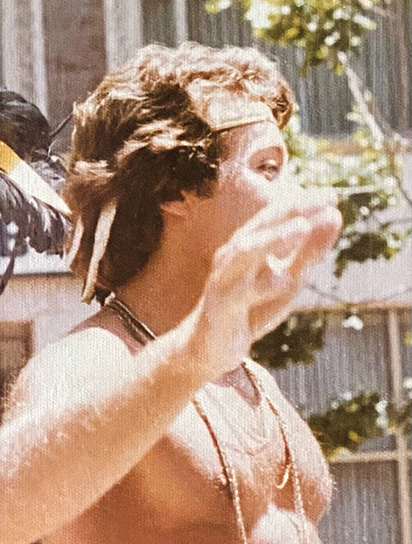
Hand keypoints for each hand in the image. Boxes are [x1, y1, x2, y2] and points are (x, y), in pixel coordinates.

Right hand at [188, 190, 340, 375]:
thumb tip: (335, 216)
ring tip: (301, 228)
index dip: (302, 205)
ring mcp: (224, 280)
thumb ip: (308, 250)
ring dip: (273, 238)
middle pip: (260, 227)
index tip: (331, 196)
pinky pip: (240, 293)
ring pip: (246, 253)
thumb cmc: (249, 309)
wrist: (208, 348)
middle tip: (321, 202)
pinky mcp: (221, 306)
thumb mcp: (286, 278)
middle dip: (291, 212)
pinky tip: (284, 279)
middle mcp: (232, 256)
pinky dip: (262, 285)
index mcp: (248, 245)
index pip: (275, 217)